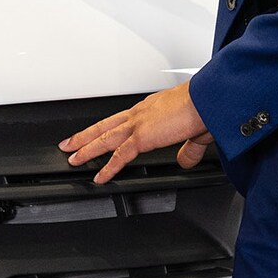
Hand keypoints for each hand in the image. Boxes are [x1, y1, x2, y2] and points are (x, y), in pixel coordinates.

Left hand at [59, 82, 213, 183]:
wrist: (209, 100)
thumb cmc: (206, 108)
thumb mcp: (195, 133)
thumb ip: (188, 150)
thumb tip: (185, 161)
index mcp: (149, 110)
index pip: (121, 120)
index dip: (106, 128)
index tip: (96, 133)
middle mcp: (139, 114)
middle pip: (104, 126)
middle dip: (84, 135)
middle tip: (68, 143)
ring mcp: (138, 124)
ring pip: (104, 138)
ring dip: (86, 148)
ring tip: (73, 159)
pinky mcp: (143, 137)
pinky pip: (120, 155)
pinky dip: (108, 167)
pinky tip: (99, 176)